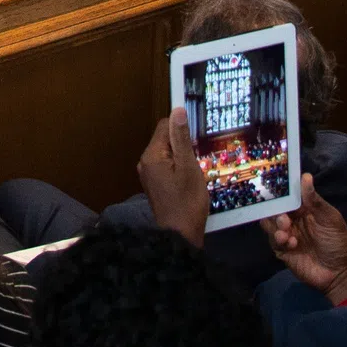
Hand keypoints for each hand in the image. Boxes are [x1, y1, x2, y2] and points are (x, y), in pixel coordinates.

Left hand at [138, 107, 210, 243]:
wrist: (180, 236)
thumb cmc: (187, 202)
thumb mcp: (189, 168)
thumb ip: (181, 139)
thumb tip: (177, 111)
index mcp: (151, 155)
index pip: (165, 126)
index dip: (182, 127)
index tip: (199, 137)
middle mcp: (145, 162)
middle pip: (165, 139)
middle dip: (183, 144)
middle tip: (201, 155)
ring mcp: (149, 174)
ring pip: (168, 153)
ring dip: (183, 157)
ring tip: (198, 168)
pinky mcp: (155, 184)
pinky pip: (167, 166)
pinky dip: (179, 167)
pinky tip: (191, 178)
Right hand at [263, 179, 346, 297]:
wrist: (340, 273)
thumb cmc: (338, 242)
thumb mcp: (330, 218)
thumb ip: (314, 200)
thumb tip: (305, 175)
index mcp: (303, 209)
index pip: (287, 195)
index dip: (279, 190)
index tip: (271, 184)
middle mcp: (292, 220)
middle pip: (274, 208)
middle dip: (274, 210)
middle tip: (284, 217)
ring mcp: (286, 235)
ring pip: (269, 224)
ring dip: (275, 225)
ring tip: (286, 230)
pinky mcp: (283, 251)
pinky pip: (274, 241)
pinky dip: (280, 240)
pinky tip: (292, 243)